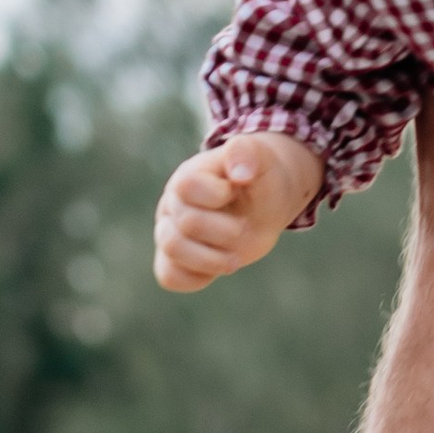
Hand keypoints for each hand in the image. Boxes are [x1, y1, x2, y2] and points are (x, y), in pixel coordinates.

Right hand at [153, 131, 324, 290]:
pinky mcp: (174, 260)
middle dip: (226, 232)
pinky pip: (169, 276)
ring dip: (212, 260)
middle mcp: (172, 204)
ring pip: (171, 251)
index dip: (217, 195)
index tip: (235, 192)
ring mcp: (169, 232)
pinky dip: (195, 278)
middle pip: (186, 224)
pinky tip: (219, 266)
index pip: (187, 187)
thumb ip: (250, 154)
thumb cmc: (260, 182)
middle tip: (245, 228)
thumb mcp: (264, 162)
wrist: (262, 205)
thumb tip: (240, 173)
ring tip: (235, 259)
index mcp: (189, 176)